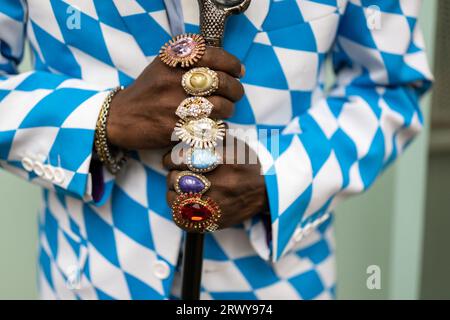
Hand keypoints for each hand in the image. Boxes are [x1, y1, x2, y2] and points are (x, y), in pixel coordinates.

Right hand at [106, 48, 244, 149]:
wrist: (120, 118)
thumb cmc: (148, 91)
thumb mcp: (162, 66)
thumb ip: (189, 60)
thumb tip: (225, 64)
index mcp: (170, 61)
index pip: (211, 55)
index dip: (232, 63)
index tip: (239, 71)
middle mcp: (172, 80)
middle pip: (220, 81)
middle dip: (236, 89)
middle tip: (236, 93)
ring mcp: (173, 105)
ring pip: (219, 106)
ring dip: (229, 109)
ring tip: (225, 109)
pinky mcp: (175, 129)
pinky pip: (210, 127)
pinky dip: (219, 127)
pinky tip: (216, 125)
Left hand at [163, 138, 268, 228]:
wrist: (266, 190)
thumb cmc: (245, 163)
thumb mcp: (232, 143)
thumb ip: (210, 134)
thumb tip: (186, 130)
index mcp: (221, 161)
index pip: (179, 159)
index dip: (171, 158)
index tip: (172, 160)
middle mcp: (218, 184)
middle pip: (175, 179)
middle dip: (172, 174)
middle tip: (177, 173)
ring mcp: (215, 206)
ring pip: (174, 200)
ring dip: (173, 192)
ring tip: (180, 188)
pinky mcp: (213, 222)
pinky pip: (182, 218)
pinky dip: (177, 210)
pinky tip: (184, 203)